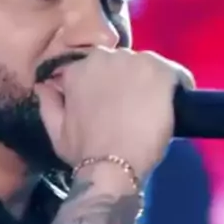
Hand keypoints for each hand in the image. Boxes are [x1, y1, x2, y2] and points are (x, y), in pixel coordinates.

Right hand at [35, 47, 193, 179]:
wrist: (113, 166)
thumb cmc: (84, 152)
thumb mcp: (55, 130)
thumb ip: (48, 102)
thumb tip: (44, 84)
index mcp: (79, 68)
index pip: (97, 68)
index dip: (106, 86)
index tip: (112, 104)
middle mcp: (107, 57)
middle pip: (124, 65)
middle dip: (128, 82)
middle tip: (133, 109)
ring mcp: (136, 62)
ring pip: (149, 68)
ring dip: (151, 84)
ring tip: (154, 108)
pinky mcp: (162, 72)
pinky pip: (177, 74)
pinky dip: (180, 85)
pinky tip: (178, 102)